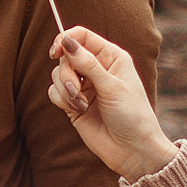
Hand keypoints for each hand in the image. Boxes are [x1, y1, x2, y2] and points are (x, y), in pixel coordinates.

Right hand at [48, 27, 176, 179]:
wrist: (132, 150)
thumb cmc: (131, 115)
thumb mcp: (111, 86)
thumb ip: (87, 63)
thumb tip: (66, 40)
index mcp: (111, 57)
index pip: (82, 36)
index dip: (66, 40)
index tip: (56, 52)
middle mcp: (96, 69)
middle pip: (66, 56)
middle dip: (66, 73)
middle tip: (76, 89)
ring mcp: (84, 86)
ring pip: (57, 74)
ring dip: (65, 89)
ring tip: (80, 104)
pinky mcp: (73, 103)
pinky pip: (54, 92)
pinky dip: (61, 100)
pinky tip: (77, 110)